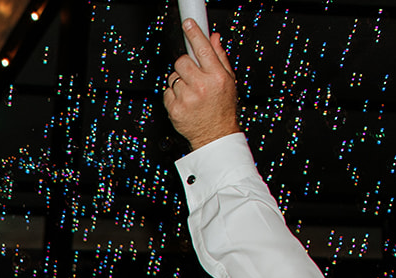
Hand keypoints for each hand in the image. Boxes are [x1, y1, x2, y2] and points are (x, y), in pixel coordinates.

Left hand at [163, 22, 240, 151]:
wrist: (215, 134)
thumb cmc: (222, 107)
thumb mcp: (228, 80)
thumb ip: (220, 57)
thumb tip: (214, 38)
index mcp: (217, 77)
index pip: (203, 49)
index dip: (194, 34)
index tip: (188, 24)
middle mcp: (202, 87)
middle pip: (182, 62)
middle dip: (185, 66)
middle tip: (192, 75)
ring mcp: (187, 98)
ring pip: (173, 78)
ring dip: (179, 82)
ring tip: (191, 92)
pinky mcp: (175, 109)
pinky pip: (167, 92)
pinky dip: (173, 95)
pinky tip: (184, 102)